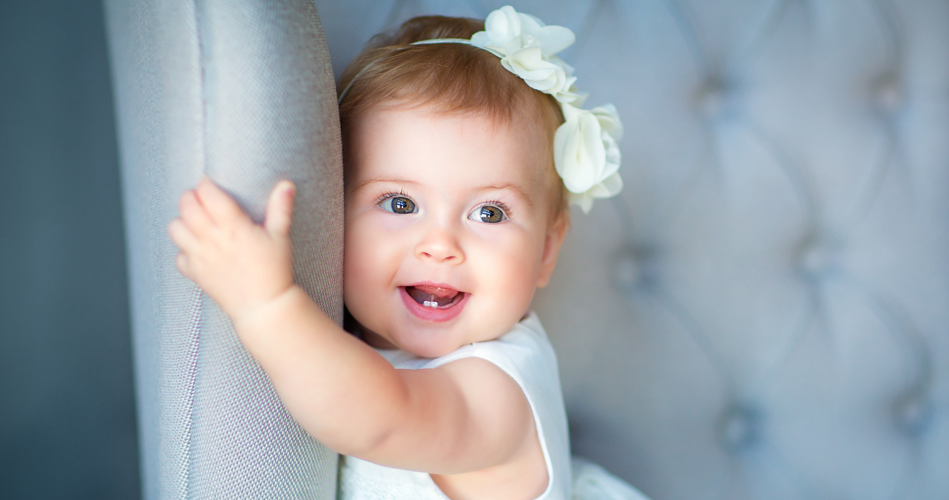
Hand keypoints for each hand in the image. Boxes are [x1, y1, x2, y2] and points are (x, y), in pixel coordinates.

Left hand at [168, 177, 296, 322]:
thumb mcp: (281, 237)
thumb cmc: (274, 271)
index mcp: (233, 226)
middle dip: (190, 197)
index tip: (210, 185)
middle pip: (187, 207)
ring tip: (194, 222)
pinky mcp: (196, 274)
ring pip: (175, 228)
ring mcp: (201, 257)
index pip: (208, 194)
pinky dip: (184, 251)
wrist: (264, 306)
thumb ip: (281, 208)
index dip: (206, 185)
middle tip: (200, 199)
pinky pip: (178, 257)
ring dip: (182, 221)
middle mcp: (212, 239)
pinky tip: (197, 250)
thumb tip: (286, 185)